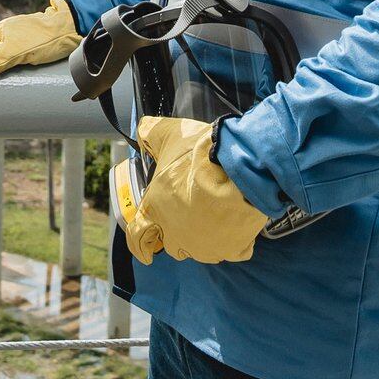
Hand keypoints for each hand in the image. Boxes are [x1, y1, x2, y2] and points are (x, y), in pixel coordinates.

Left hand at [122, 116, 268, 265]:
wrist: (240, 171)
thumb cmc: (201, 157)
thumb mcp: (169, 134)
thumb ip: (150, 132)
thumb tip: (142, 129)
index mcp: (156, 211)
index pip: (138, 236)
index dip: (139, 239)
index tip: (144, 246)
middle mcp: (177, 235)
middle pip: (171, 243)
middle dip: (176, 231)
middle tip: (186, 216)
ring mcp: (206, 247)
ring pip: (201, 248)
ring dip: (205, 237)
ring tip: (214, 217)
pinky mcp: (233, 249)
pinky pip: (233, 249)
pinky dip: (235, 240)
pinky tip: (238, 224)